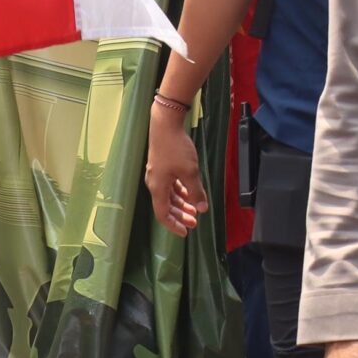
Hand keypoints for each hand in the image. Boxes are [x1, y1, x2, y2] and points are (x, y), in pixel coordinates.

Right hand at [142, 112, 207, 234]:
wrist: (165, 125)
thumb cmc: (175, 149)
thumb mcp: (189, 172)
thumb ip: (196, 191)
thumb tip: (202, 208)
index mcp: (158, 188)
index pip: (163, 214)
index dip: (173, 225)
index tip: (185, 232)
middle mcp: (155, 183)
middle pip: (166, 206)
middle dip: (180, 215)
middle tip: (195, 222)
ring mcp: (158, 174)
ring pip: (169, 195)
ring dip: (182, 203)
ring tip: (195, 209)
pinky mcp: (162, 166)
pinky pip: (170, 185)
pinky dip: (180, 191)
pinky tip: (190, 192)